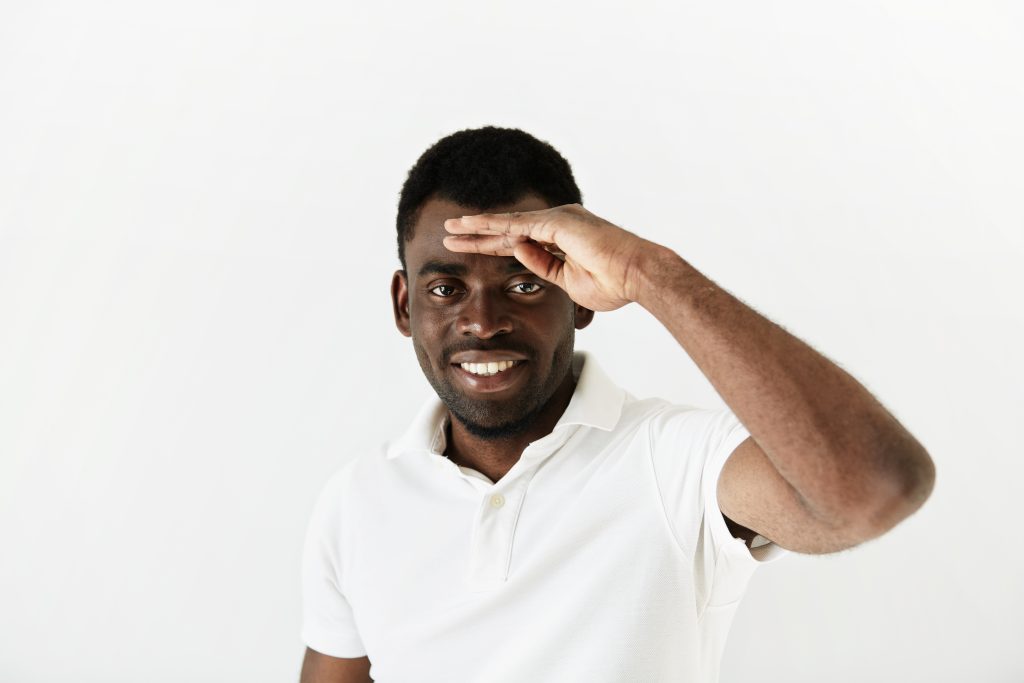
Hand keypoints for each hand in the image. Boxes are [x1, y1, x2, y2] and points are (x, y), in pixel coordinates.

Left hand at [442, 203, 661, 311]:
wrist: (637, 275)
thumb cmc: (614, 284)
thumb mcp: (570, 283)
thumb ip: (545, 268)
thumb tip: (520, 257)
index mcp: (562, 240)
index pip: (519, 243)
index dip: (494, 247)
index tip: (472, 250)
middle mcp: (558, 225)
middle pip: (508, 230)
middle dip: (478, 234)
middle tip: (451, 234)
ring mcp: (557, 220)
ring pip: (508, 224)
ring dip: (477, 227)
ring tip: (451, 229)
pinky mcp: (556, 222)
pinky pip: (517, 224)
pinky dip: (493, 225)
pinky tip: (471, 226)